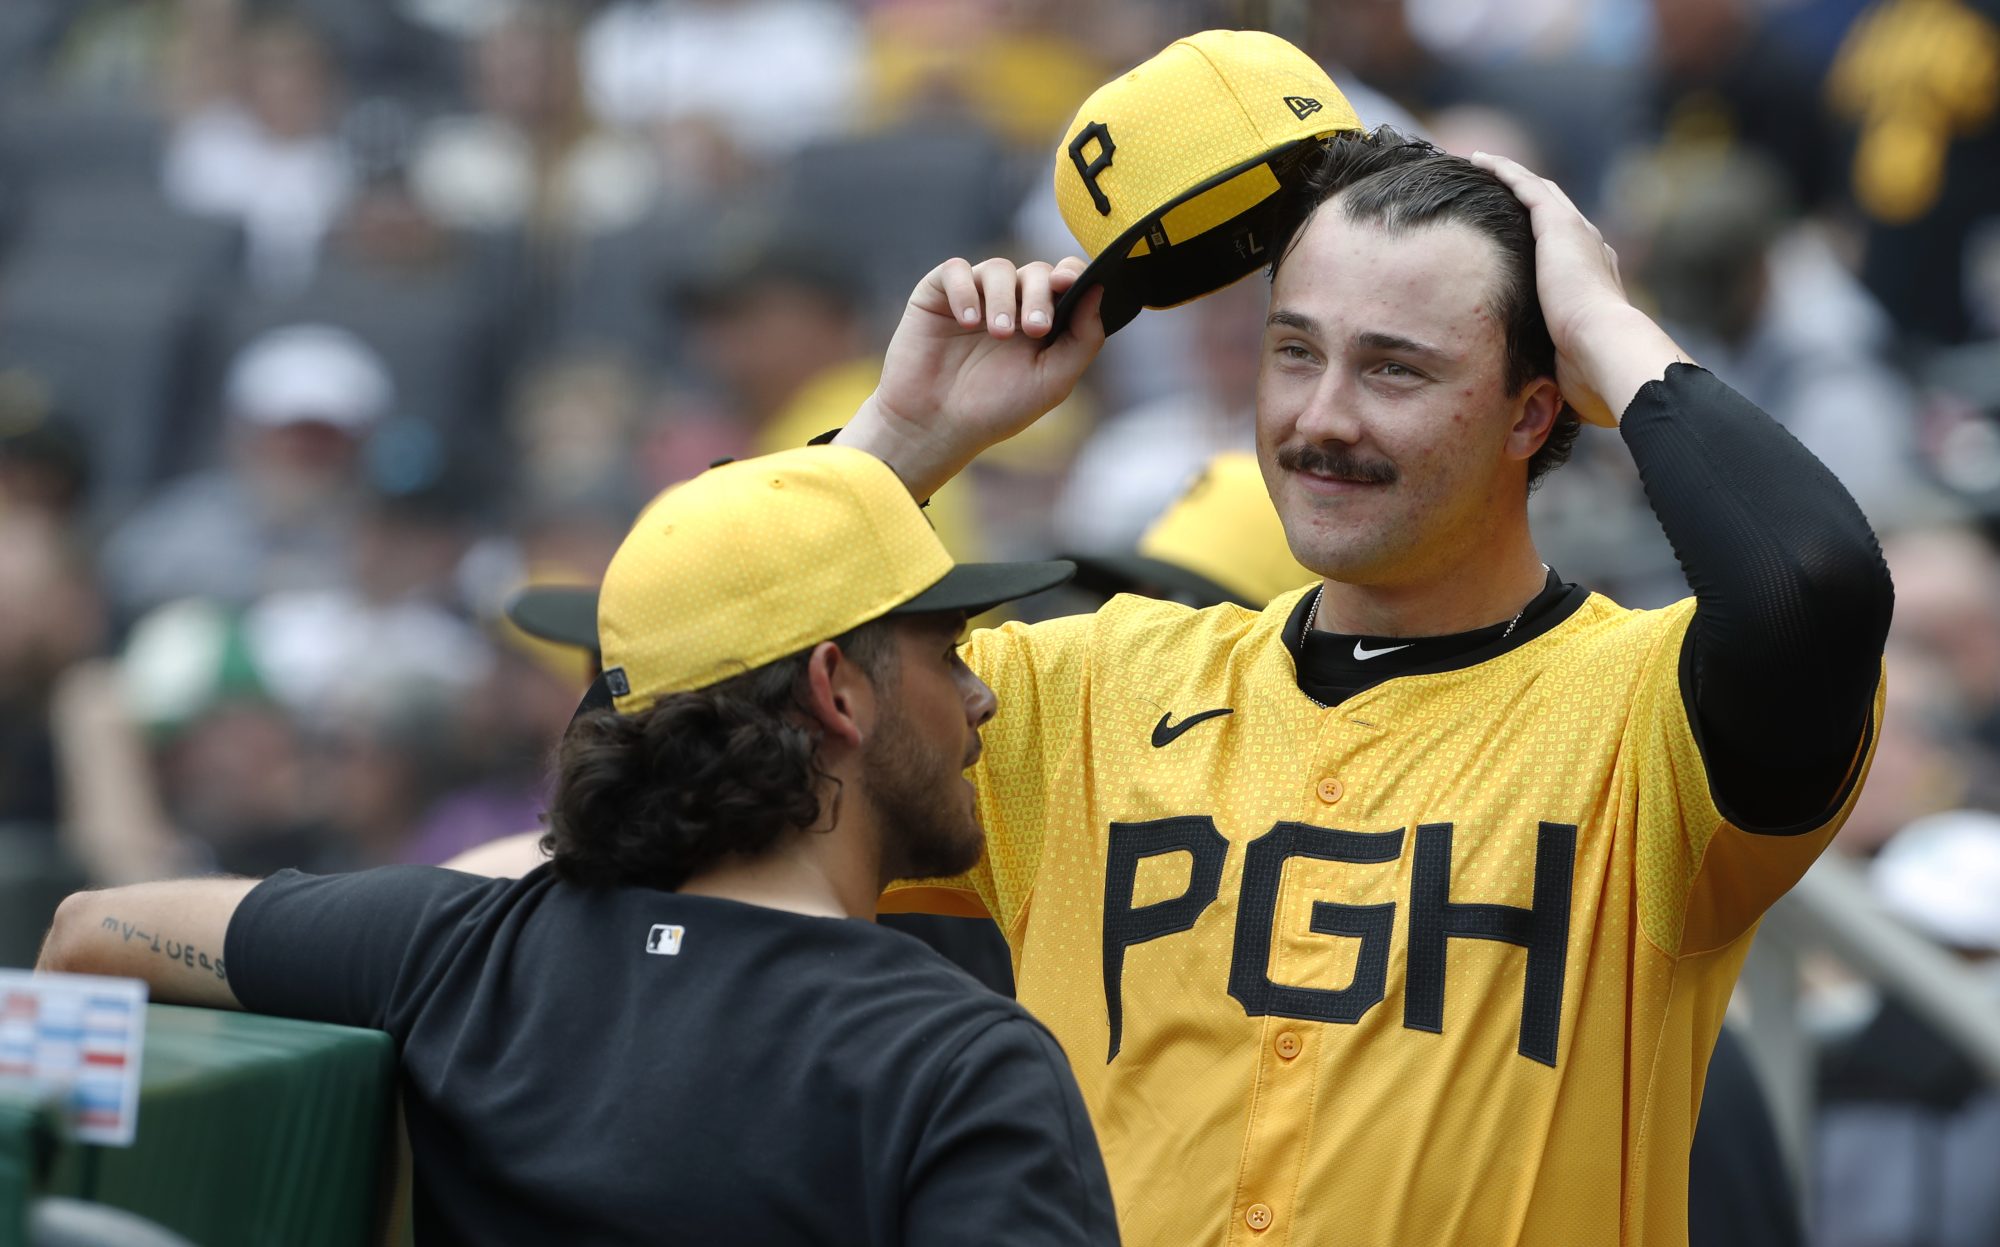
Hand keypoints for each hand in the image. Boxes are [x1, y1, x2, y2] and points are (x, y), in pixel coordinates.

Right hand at [840, 257, 1105, 498]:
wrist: (935, 427)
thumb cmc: (995, 410)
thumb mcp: (1052, 382)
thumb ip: (1083, 339)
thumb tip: (1099, 289)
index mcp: (1042, 321)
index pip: (1065, 280)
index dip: (1072, 274)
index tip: (1071, 284)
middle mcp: (1011, 303)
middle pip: (1036, 272)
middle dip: (1040, 295)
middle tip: (1035, 329)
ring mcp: (974, 296)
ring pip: (998, 269)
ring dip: (1004, 298)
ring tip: (998, 334)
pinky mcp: (937, 294)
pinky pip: (955, 270)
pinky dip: (965, 291)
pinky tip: (967, 321)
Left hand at [1471, 151, 1689, 425]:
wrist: (1609, 353)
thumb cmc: (1596, 376)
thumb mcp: (1571, 371)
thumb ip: (1558, 374)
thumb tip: (1543, 406)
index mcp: (1595, 284)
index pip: (1566, 256)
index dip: (1543, 245)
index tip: (1517, 241)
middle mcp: (1589, 252)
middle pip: (1552, 217)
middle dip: (1524, 201)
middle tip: (1492, 190)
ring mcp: (1576, 236)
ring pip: (1538, 193)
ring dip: (1509, 178)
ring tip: (1477, 165)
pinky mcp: (1557, 227)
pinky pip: (1525, 187)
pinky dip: (1503, 171)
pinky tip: (1477, 160)